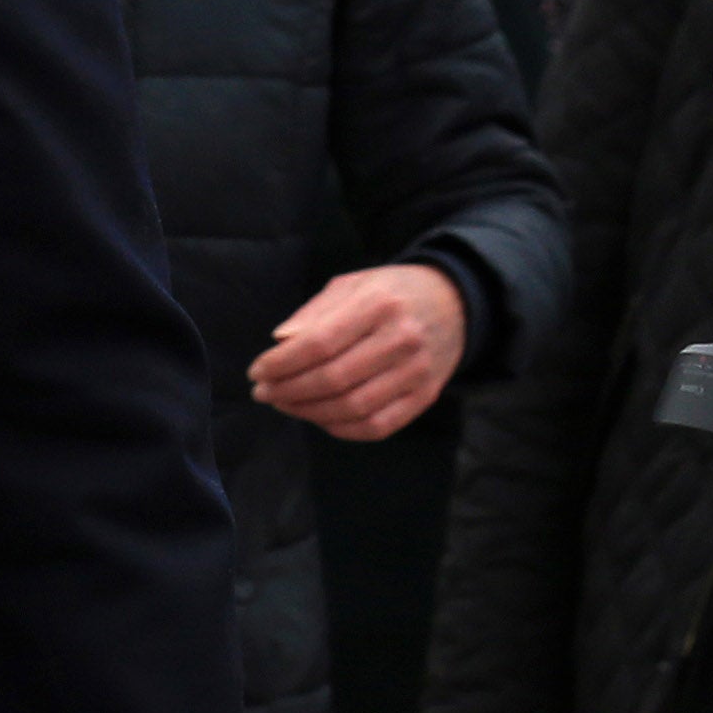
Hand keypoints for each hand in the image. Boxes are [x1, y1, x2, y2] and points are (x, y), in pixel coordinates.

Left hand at [252, 261, 467, 439]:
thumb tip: (280, 342)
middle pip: (333, 379)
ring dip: (309, 412)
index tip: (257, 372)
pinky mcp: (425, 397)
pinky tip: (319, 417)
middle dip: (288, 390)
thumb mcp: (353, 284)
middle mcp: (401, 339)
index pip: (319, 344)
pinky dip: (340, 429)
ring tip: (285, 403)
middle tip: (263, 392)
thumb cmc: (392, 292)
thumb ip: (314, 313)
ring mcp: (416, 373)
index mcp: (378, 304)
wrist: (455, 303)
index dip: (281, 363)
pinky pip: (377, 426)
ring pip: (352, 408)